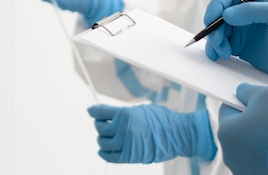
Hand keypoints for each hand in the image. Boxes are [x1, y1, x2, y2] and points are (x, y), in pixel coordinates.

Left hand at [87, 104, 216, 163]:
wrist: (176, 133)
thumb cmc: (161, 119)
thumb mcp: (141, 109)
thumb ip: (124, 113)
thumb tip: (110, 114)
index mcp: (126, 114)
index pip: (101, 112)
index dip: (94, 111)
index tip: (91, 110)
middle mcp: (123, 129)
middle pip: (100, 128)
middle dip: (99, 125)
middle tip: (103, 123)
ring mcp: (126, 144)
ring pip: (103, 143)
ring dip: (102, 139)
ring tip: (107, 137)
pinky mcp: (130, 157)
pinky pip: (110, 156)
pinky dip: (104, 153)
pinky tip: (103, 150)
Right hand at [203, 0, 267, 84]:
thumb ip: (252, 11)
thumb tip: (226, 14)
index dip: (217, 4)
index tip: (211, 19)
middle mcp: (245, 10)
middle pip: (218, 13)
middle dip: (214, 27)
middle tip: (218, 42)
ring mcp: (241, 28)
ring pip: (217, 30)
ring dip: (214, 41)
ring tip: (223, 54)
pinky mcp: (239, 46)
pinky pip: (221, 44)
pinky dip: (216, 50)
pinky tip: (218, 56)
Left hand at [218, 84, 267, 174]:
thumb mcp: (266, 94)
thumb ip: (248, 91)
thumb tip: (241, 92)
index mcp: (226, 132)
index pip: (227, 109)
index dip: (241, 102)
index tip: (255, 101)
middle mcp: (229, 154)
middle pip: (237, 129)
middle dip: (251, 121)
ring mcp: (243, 169)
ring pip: (248, 147)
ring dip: (259, 139)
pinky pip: (259, 160)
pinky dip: (267, 154)